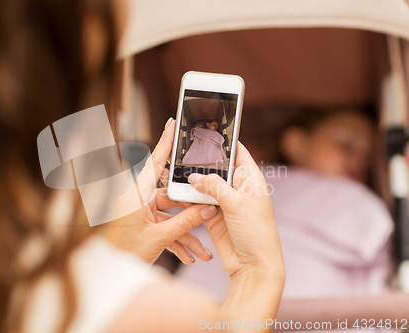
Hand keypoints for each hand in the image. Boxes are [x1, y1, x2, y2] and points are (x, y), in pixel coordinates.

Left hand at [105, 119, 221, 264]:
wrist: (110, 271)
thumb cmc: (124, 252)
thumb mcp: (159, 237)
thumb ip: (185, 222)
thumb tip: (206, 209)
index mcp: (137, 194)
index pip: (155, 162)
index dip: (165, 142)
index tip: (173, 123)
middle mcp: (139, 199)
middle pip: (172, 195)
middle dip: (191, 210)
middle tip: (208, 208)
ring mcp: (142, 212)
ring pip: (172, 216)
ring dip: (187, 234)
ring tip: (202, 252)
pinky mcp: (144, 224)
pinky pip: (165, 227)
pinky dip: (177, 241)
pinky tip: (190, 256)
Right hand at [188, 142, 283, 277]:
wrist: (253, 266)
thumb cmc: (256, 232)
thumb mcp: (236, 203)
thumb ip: (214, 186)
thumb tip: (193, 177)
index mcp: (250, 179)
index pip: (238, 152)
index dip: (224, 140)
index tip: (208, 130)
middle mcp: (237, 189)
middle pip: (216, 168)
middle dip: (200, 162)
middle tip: (181, 152)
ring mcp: (224, 203)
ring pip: (204, 185)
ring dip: (190, 181)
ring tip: (173, 171)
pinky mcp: (213, 216)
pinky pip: (197, 202)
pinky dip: (187, 198)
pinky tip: (175, 191)